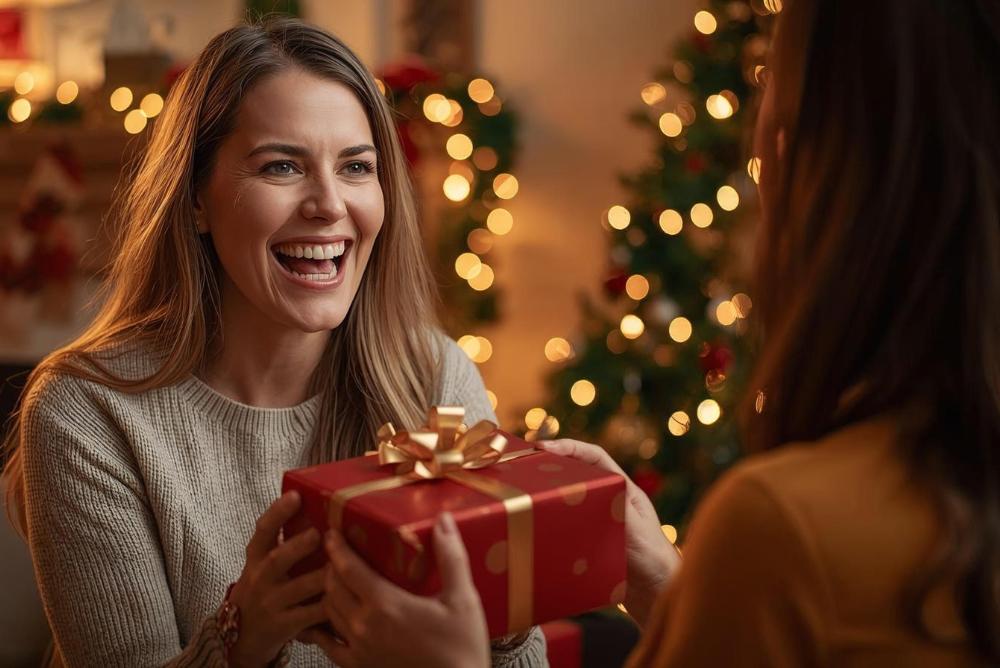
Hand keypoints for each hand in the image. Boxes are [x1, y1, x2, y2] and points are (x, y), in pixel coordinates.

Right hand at [227, 491, 327, 667]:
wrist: (241, 636)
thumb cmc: (263, 588)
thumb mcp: (262, 563)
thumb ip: (283, 541)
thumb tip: (318, 508)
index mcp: (256, 556)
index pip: (263, 530)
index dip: (278, 512)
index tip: (296, 495)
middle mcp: (261, 577)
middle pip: (277, 559)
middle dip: (298, 545)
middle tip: (318, 534)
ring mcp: (271, 602)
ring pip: (298, 588)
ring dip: (320, 577)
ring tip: (340, 565)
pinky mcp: (283, 625)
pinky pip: (307, 616)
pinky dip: (326, 607)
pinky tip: (345, 598)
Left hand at [297, 512, 489, 667]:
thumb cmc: (462, 648)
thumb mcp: (463, 598)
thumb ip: (451, 557)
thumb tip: (443, 520)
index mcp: (385, 605)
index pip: (348, 568)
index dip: (337, 548)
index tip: (331, 533)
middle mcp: (365, 627)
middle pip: (332, 587)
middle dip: (330, 566)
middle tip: (335, 552)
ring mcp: (359, 650)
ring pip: (328, 612)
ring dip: (326, 592)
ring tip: (332, 578)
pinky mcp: (360, 667)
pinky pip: (328, 646)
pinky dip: (320, 629)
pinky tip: (318, 622)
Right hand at [538, 439, 679, 627]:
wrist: (656, 593)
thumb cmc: (654, 558)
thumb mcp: (634, 526)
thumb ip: (614, 507)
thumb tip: (586, 494)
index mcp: (622, 489)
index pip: (594, 457)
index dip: (569, 447)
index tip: (543, 447)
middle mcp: (608, 501)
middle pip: (577, 474)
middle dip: (552, 466)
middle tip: (526, 466)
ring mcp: (597, 521)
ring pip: (568, 499)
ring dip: (550, 494)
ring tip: (527, 493)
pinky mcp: (587, 542)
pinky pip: (565, 526)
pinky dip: (551, 522)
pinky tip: (537, 526)